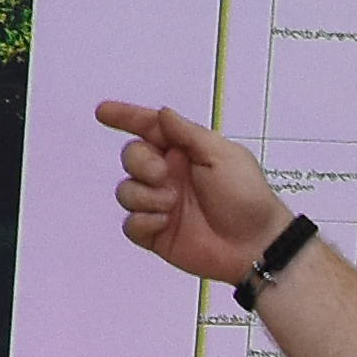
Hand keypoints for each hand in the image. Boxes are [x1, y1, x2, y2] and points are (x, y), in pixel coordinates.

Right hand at [98, 101, 291, 284]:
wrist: (253, 245)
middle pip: (131, 157)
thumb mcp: (223, 156)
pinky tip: (165, 223)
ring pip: (126, 191)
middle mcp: (168, 175)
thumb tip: (163, 113)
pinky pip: (130, 223)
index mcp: (185, 152)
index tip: (103, 112)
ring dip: (145, 196)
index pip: (149, 128)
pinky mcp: (154, 233)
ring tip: (172, 205)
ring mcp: (159, 204)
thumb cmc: (247, 198)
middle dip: (140, 163)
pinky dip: (144, 221)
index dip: (125, 118)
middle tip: (162, 176)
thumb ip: (188, 134)